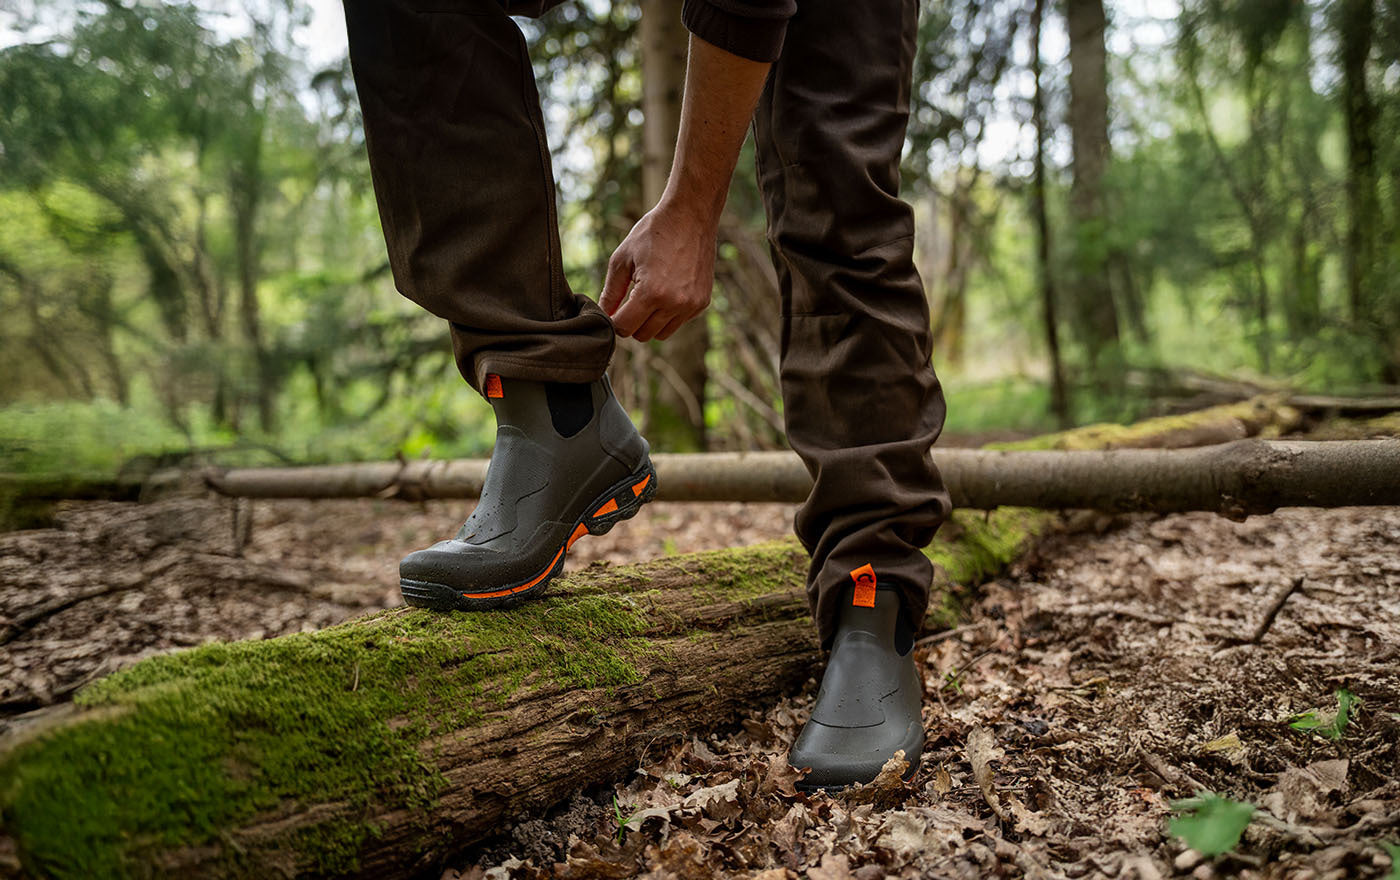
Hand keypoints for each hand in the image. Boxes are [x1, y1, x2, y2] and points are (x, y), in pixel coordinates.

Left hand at [600, 199, 715, 342]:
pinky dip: (669, 313)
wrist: (691, 215)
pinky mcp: (702, 303)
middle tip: (629, 300)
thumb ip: (611, 291)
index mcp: (651, 293)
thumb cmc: (653, 232)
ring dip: (650, 321)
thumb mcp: (622, 258)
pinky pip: (678, 322)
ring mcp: (691, 305)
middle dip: (632, 322)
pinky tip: (667, 290)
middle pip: (643, 336)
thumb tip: (604, 314)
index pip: (625, 328)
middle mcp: (674, 304)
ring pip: (661, 334)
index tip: (613, 309)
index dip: (614, 321)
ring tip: (648, 295)